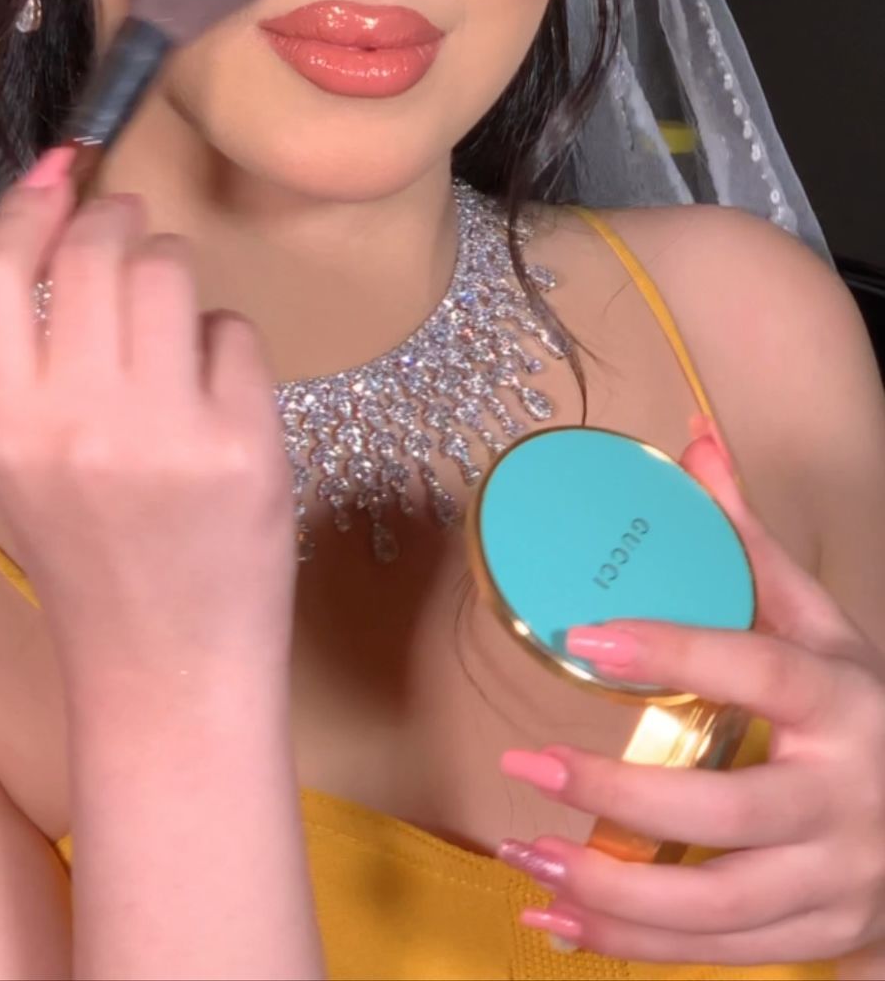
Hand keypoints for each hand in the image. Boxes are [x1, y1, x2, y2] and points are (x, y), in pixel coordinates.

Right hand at [0, 152, 297, 696]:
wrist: (167, 668)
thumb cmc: (81, 546)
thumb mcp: (13, 441)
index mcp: (4, 428)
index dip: (24, 207)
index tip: (56, 176)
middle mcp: (79, 424)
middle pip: (95, 249)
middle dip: (114, 223)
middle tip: (123, 236)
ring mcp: (168, 432)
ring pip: (171, 270)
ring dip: (171, 276)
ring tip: (165, 331)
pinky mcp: (246, 442)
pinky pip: (234, 329)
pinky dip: (222, 347)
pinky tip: (209, 398)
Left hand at [498, 423, 884, 968]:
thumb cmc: (861, 711)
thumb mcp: (824, 627)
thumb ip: (753, 546)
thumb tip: (695, 442)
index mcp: (844, 701)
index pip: (761, 669)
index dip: (676, 651)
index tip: (585, 636)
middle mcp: (846, 798)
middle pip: (728, 810)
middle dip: (617, 794)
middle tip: (526, 761)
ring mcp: (835, 880)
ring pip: (714, 904)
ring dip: (608, 889)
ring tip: (522, 852)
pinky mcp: (816, 935)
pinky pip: (712, 952)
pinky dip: (628, 945)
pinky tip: (553, 916)